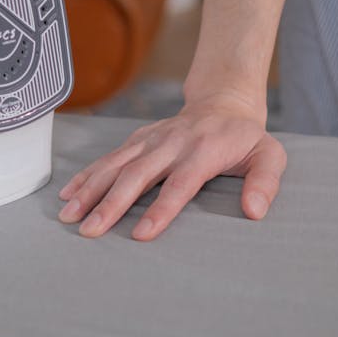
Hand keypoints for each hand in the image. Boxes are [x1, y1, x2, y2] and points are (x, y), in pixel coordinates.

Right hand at [57, 94, 286, 239]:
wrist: (223, 102)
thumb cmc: (246, 138)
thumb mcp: (269, 155)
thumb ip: (265, 182)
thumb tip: (254, 210)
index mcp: (204, 150)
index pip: (179, 184)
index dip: (160, 209)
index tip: (141, 234)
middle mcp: (172, 143)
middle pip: (137, 175)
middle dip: (111, 204)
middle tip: (90, 230)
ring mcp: (151, 139)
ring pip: (116, 164)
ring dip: (90, 189)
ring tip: (69, 215)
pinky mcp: (138, 138)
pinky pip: (108, 157)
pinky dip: (87, 175)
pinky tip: (68, 194)